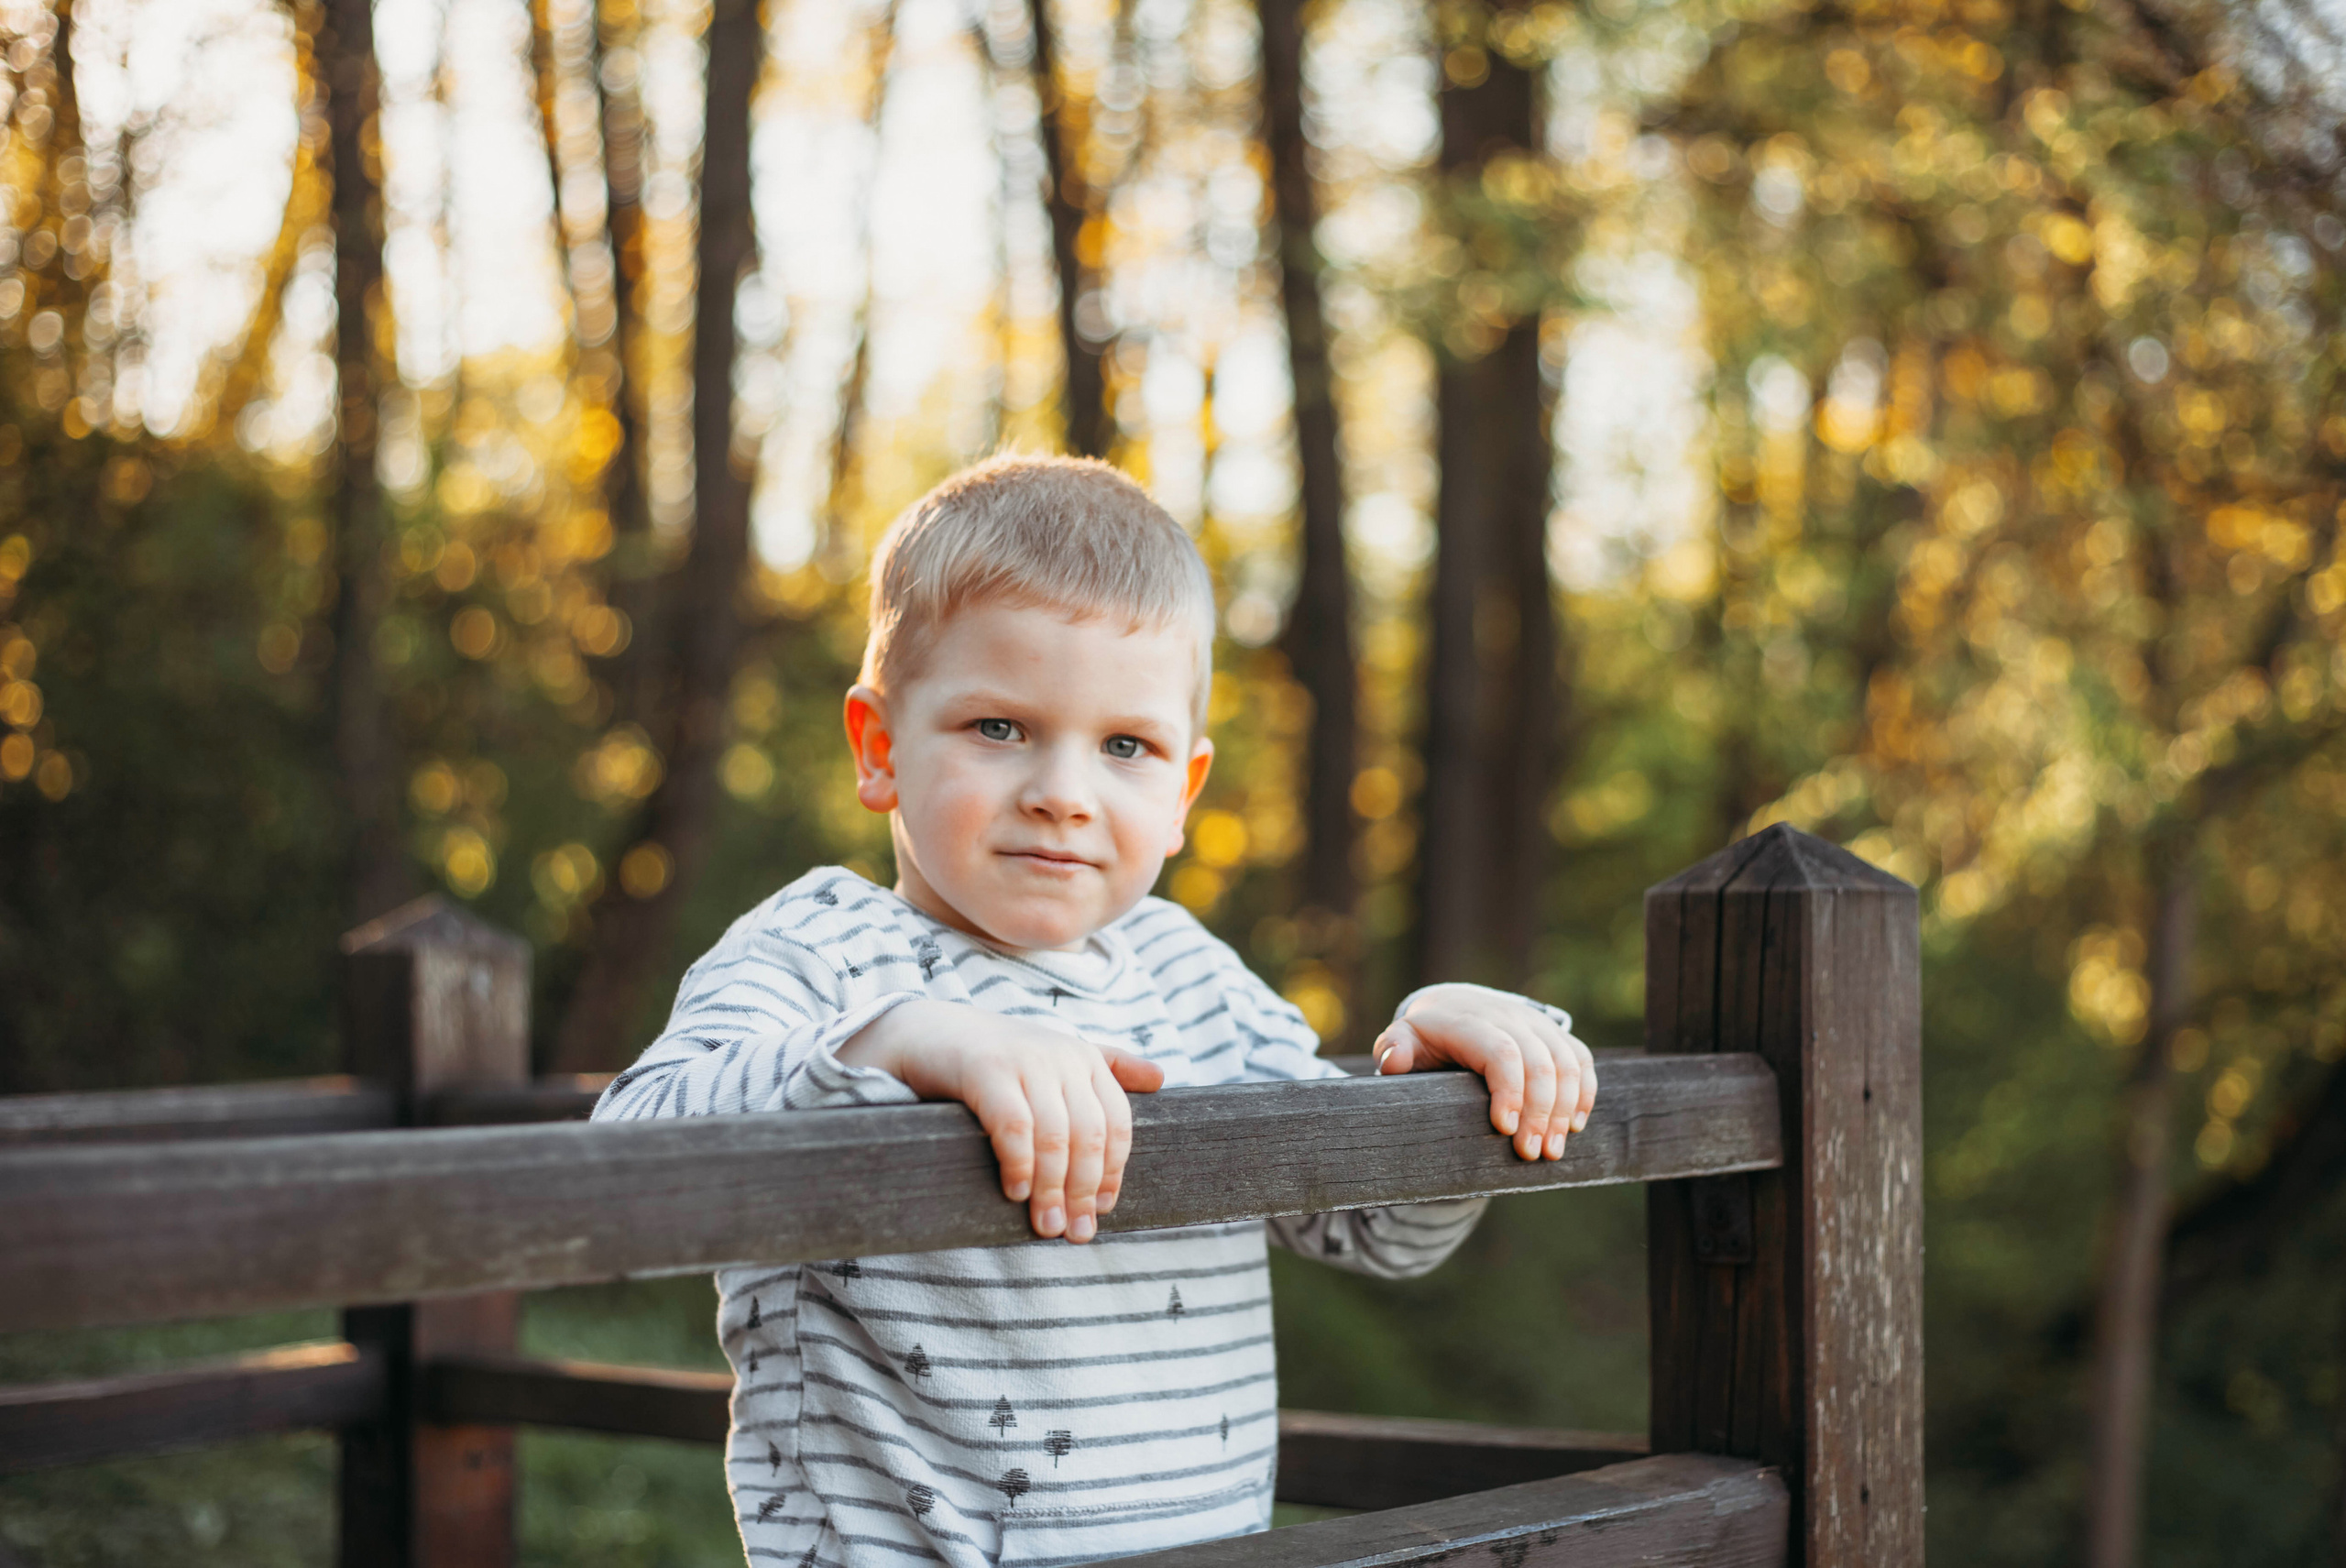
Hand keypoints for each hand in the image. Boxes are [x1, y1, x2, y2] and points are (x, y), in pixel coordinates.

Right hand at [838, 999, 1164, 1241]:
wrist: (929, 1031)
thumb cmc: (997, 1057)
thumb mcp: (1056, 1058)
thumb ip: (1107, 1067)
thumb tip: (1160, 1079)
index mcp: (1085, 1058)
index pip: (1116, 1124)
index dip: (1112, 1172)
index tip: (1100, 1210)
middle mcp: (1062, 1056)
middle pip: (1089, 1135)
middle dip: (1084, 1190)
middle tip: (1074, 1233)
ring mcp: (1025, 1060)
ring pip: (1055, 1136)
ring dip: (1054, 1188)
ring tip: (1046, 1225)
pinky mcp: (986, 1070)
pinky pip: (1014, 1126)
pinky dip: (1019, 1164)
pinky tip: (1015, 1192)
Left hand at [1372, 985, 1595, 1162]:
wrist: (1456, 1004)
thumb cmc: (1427, 1035)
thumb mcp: (1403, 1038)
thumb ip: (1394, 1049)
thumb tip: (1394, 1063)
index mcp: (1469, 1021)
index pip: (1501, 1052)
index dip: (1509, 1090)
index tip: (1505, 1130)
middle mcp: (1508, 1017)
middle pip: (1539, 1063)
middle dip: (1540, 1112)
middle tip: (1531, 1155)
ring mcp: (1536, 1024)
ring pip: (1566, 1063)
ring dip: (1565, 1110)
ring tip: (1552, 1152)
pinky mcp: (1555, 1034)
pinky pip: (1580, 1060)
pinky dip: (1584, 1094)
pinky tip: (1575, 1127)